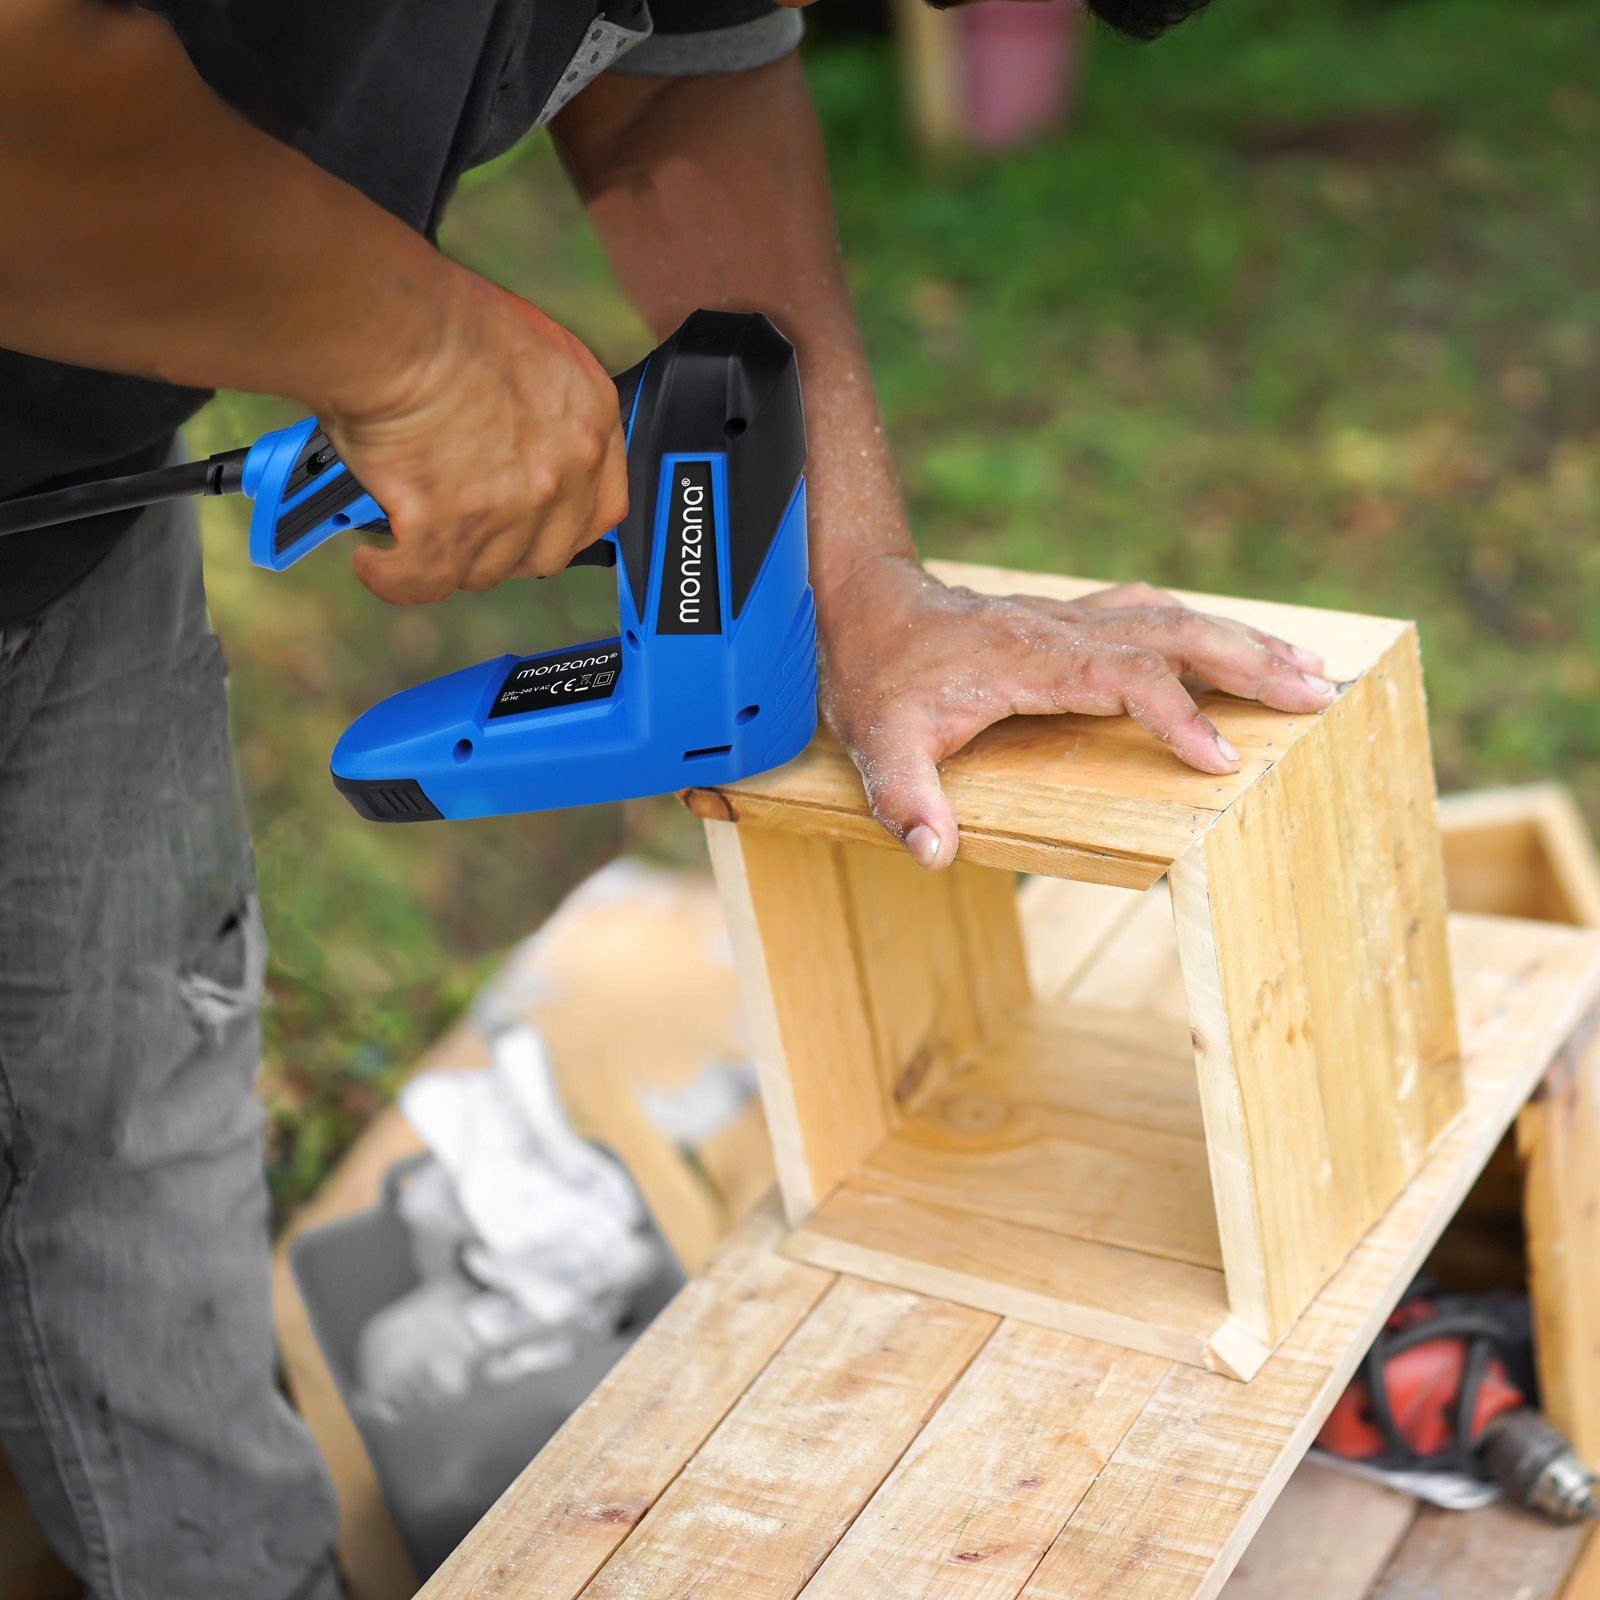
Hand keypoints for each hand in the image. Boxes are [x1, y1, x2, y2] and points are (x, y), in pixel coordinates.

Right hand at [323, 270, 628, 604]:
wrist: (392, 323)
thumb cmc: (442, 316)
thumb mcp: (532, 348)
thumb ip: (546, 405)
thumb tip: (523, 437)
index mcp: (590, 420)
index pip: (602, 508)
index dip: (563, 526)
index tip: (534, 528)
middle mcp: (563, 470)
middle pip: (544, 552)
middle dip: (505, 549)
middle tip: (465, 529)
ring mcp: (512, 504)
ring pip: (484, 570)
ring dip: (447, 558)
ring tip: (410, 530)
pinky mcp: (450, 527)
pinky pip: (421, 581)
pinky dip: (394, 577)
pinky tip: (376, 562)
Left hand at [818, 556, 1333, 869]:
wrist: (866, 606)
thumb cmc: (878, 678)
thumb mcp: (879, 742)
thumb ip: (904, 798)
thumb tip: (935, 856)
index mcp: (1032, 661)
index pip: (1126, 677)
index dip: (1178, 716)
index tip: (1224, 761)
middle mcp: (1065, 630)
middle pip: (1175, 633)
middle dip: (1250, 662)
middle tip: (1319, 694)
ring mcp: (1073, 618)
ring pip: (1175, 617)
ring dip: (1244, 640)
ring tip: (1312, 668)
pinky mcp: (1073, 618)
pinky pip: (1154, 615)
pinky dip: (1205, 628)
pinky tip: (1238, 644)